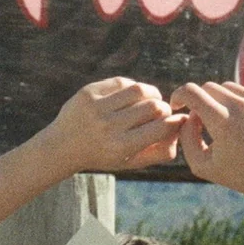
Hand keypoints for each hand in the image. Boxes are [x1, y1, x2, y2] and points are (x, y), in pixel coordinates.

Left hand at [44, 78, 183, 172]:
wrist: (62, 146)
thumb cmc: (103, 155)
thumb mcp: (130, 162)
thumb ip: (158, 152)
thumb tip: (181, 128)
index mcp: (121, 147)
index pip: (161, 127)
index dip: (175, 122)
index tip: (177, 121)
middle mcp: (109, 127)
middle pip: (154, 107)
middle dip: (164, 108)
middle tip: (163, 111)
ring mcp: (97, 108)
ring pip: (140, 90)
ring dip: (152, 93)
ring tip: (152, 100)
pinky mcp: (88, 92)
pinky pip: (122, 82)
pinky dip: (133, 87)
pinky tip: (133, 96)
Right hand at [170, 80, 243, 203]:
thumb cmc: (238, 176)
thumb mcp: (201, 165)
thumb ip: (186, 137)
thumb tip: (189, 115)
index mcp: (223, 123)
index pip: (192, 92)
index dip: (179, 95)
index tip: (178, 104)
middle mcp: (243, 107)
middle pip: (210, 87)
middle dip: (201, 101)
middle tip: (203, 121)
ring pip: (230, 87)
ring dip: (222, 101)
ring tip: (227, 125)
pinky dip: (242, 102)